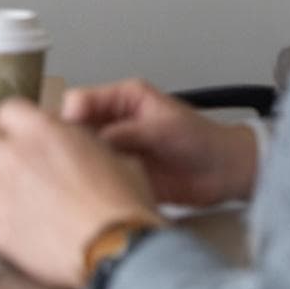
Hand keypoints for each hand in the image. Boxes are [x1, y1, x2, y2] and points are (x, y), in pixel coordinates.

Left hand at [0, 98, 158, 288]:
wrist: (118, 249)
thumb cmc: (122, 204)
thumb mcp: (113, 155)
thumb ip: (80, 142)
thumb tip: (74, 145)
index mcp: (40, 131)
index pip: (8, 111)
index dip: (19, 126)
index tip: (27, 138)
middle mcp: (13, 158)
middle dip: (0, 160)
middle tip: (23, 175)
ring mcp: (1, 196)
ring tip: (24, 208)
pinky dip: (3, 231)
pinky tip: (25, 236)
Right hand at [61, 78, 259, 206]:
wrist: (225, 172)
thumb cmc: (202, 139)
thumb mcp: (162, 127)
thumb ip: (127, 131)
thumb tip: (93, 139)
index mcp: (122, 99)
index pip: (81, 100)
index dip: (69, 114)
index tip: (65, 131)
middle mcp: (114, 122)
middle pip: (75, 127)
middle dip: (67, 140)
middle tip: (64, 156)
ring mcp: (115, 149)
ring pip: (81, 153)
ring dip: (78, 163)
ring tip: (78, 175)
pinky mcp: (120, 173)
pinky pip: (96, 176)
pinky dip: (91, 182)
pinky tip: (91, 189)